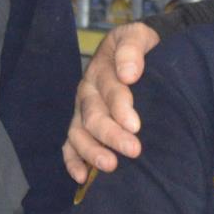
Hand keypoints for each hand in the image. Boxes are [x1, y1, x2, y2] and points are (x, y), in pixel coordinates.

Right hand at [64, 22, 160, 183]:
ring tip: (110, 166)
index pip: (110, 91)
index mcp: (102, 70)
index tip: (135, 125)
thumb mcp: (139, 35)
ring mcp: (82, 111)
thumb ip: (132, 49)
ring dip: (92, 151)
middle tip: (133, 150)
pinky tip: (81, 178)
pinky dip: (72, 161)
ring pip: (79, 133)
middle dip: (112, 135)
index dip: (121, 108)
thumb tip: (128, 74)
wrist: (139, 51)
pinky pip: (70, 145)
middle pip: (94, 116)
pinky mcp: (82, 127)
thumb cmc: (142, 46)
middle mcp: (88, 92)